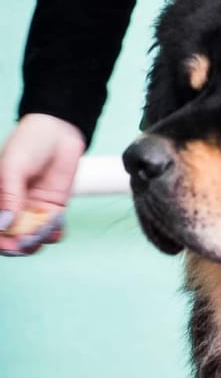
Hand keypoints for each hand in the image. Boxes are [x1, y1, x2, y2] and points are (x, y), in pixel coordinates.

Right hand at [0, 113, 85, 256]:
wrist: (58, 132)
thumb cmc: (28, 143)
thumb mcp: (12, 167)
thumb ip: (9, 196)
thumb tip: (5, 225)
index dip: (2, 241)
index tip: (10, 245)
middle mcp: (13, 208)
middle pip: (13, 238)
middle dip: (20, 244)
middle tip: (29, 239)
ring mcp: (33, 210)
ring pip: (33, 238)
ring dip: (38, 239)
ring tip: (46, 227)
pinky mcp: (53, 209)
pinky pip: (53, 231)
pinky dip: (54, 234)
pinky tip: (56, 227)